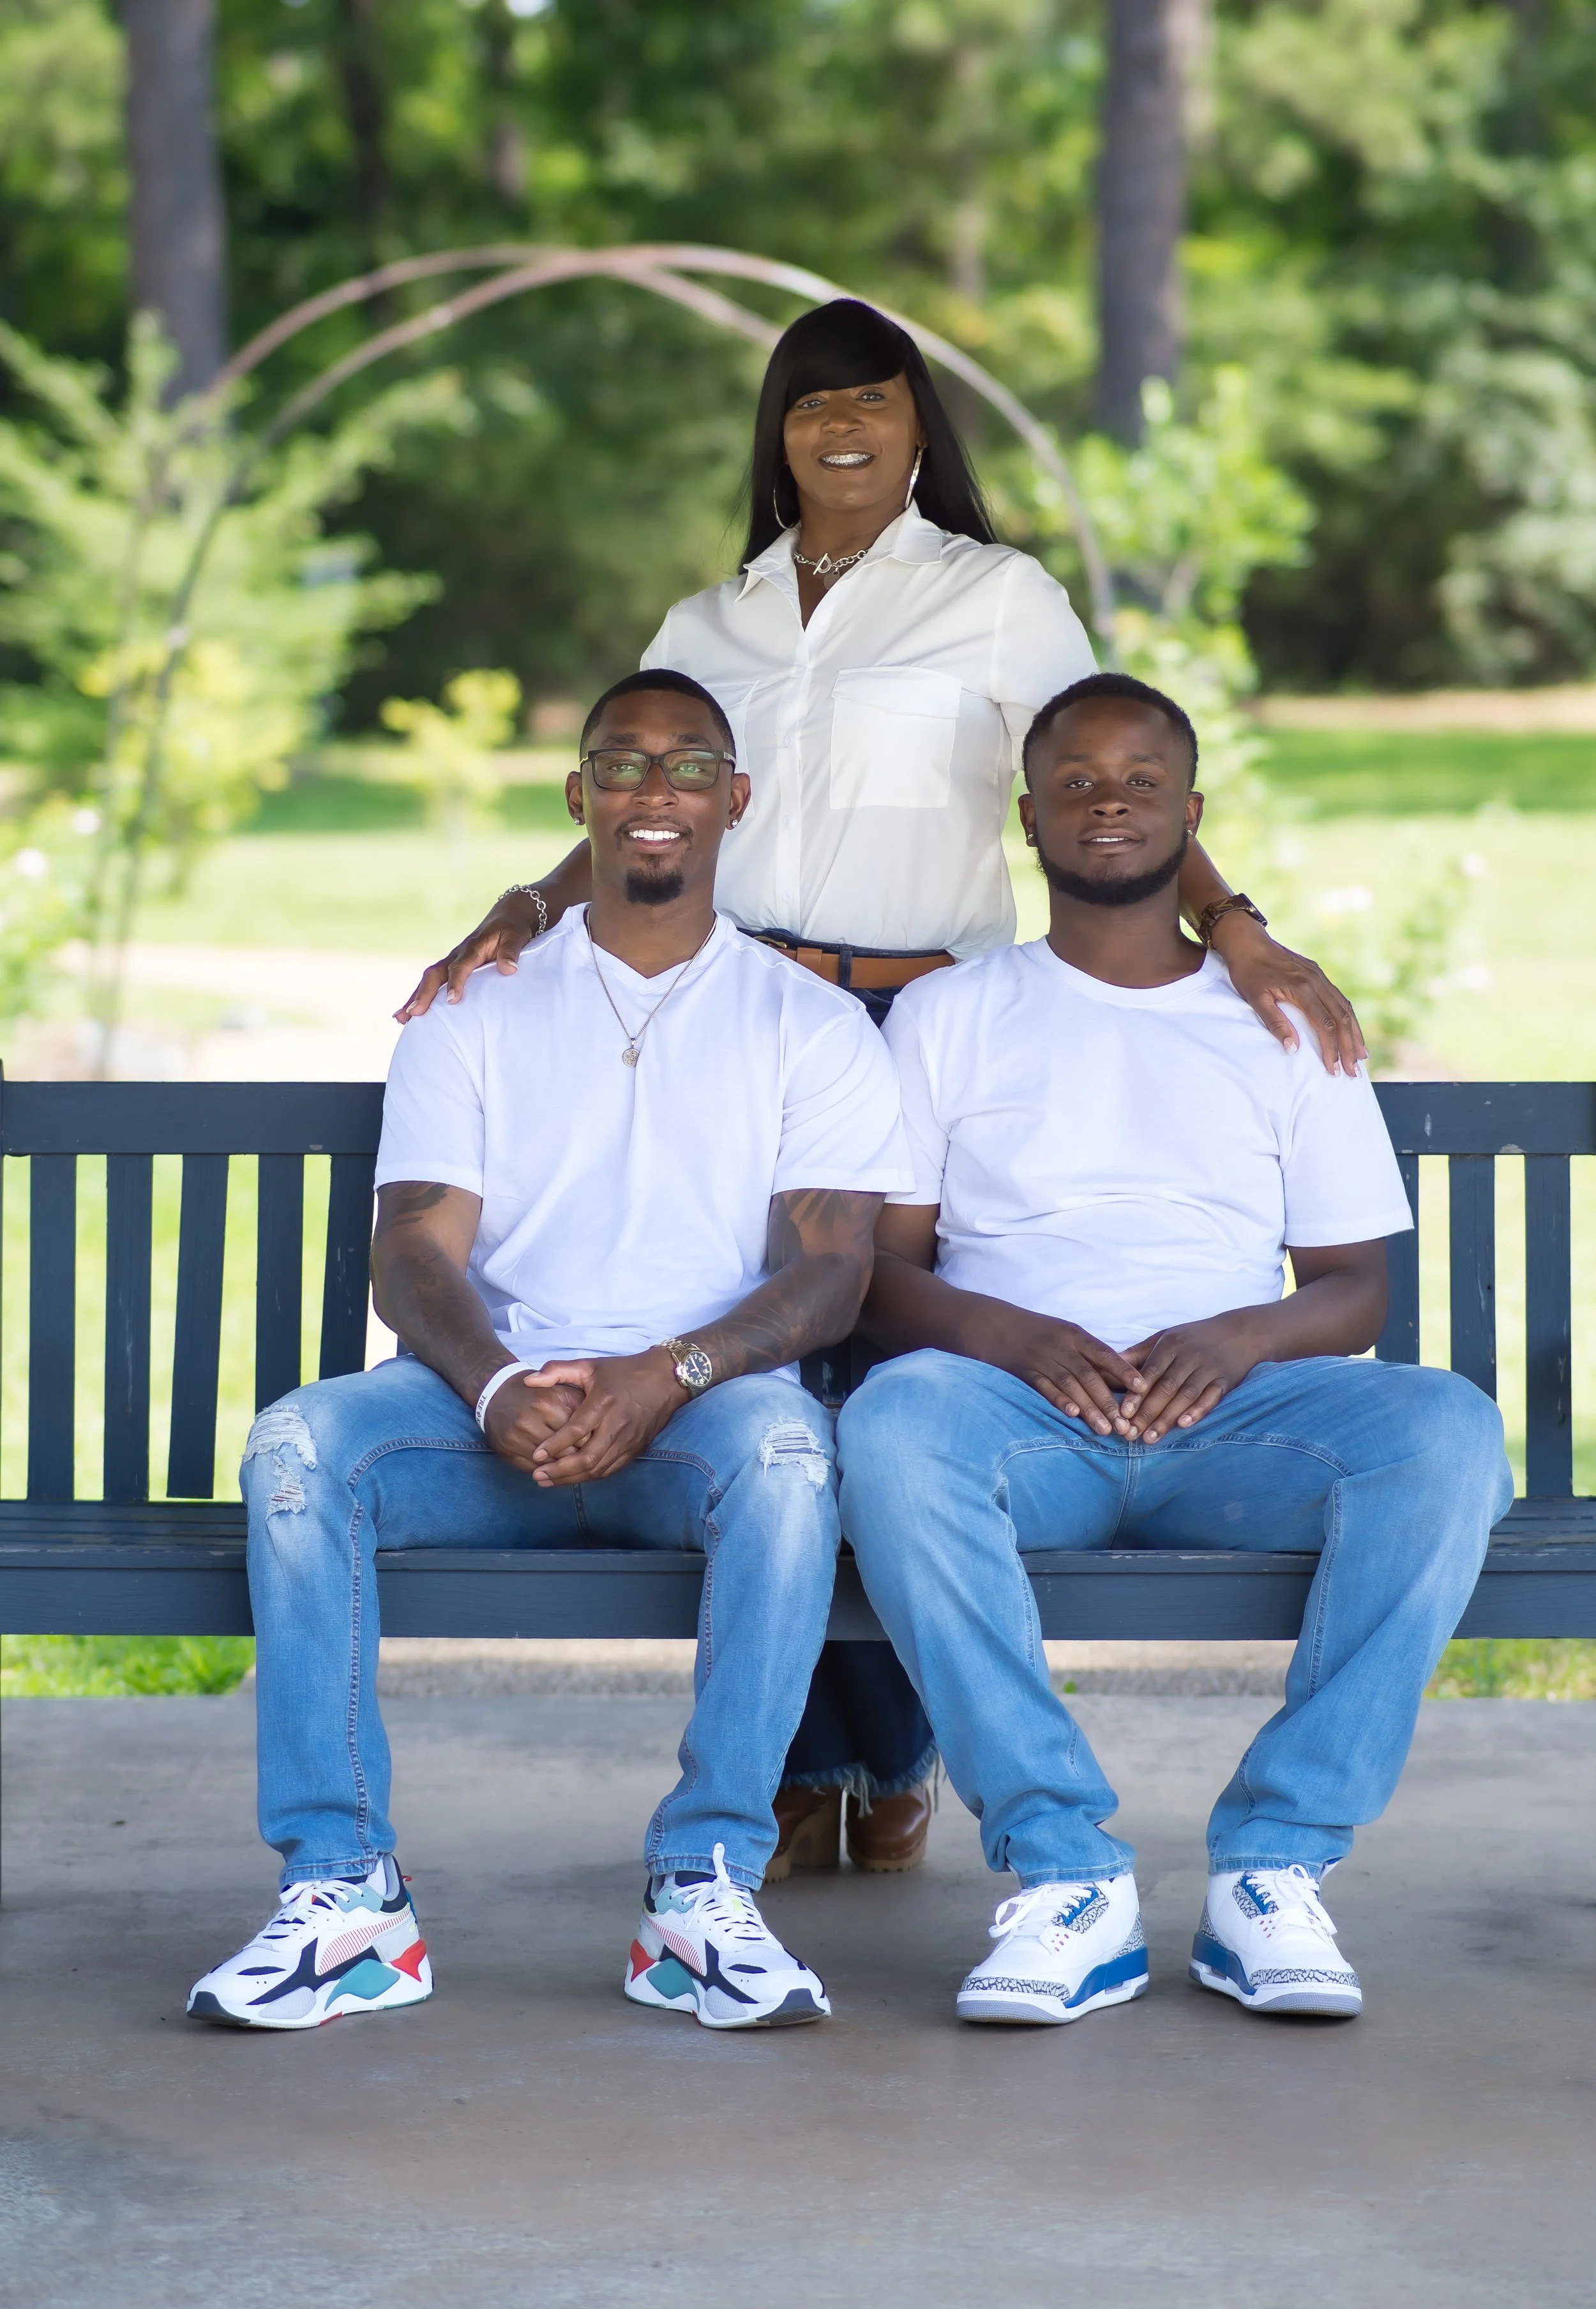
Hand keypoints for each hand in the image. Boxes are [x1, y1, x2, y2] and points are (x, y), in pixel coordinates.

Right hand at [395, 891, 542, 1022]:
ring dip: (415, 997)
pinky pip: (432, 983)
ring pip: (429, 980)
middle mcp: (457, 954)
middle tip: (414, 1013)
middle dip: (424, 994)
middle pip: (435, 974)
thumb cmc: (512, 930)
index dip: (455, 982)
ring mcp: (451, 961)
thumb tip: (509, 969)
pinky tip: (408, 1014)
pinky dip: (419, 996)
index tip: (452, 1000)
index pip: (460, 966)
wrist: (505, 918)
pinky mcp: (450, 968)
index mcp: (472, 947)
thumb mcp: (516, 937)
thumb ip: (511, 952)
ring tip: (401, 1018)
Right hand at [482, 1367, 587, 1471]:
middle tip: (586, 1456)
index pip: (579, 1431)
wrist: (495, 1393)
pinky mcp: (506, 1449)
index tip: (596, 1440)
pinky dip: (545, 1470)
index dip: (591, 1438)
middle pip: (565, 1450)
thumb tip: (599, 1426)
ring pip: (549, 1463)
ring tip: (570, 1463)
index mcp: (548, 1401)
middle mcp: (531, 1419)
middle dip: (579, 1455)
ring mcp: (516, 1436)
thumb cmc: (535, 1392)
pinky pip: (532, 1468)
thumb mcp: (559, 1388)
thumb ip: (580, 1403)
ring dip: (562, 1466)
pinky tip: (552, 1466)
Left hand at [527, 1351, 687, 1486]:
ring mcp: (629, 1440)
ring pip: (598, 1468)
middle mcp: (617, 1424)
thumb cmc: (623, 1371)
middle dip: (560, 1471)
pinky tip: (574, 1478)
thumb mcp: (590, 1365)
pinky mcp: (636, 1449)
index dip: (554, 1445)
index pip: (576, 1430)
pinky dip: (590, 1477)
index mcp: (604, 1402)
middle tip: (537, 1475)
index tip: (535, 1455)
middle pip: (587, 1458)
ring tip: (549, 1481)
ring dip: (572, 1478)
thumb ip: (557, 1370)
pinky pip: (611, 1470)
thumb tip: (529, 1380)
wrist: (665, 1379)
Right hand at [985, 1310, 1145, 1435]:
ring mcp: (1042, 1359)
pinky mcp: (1026, 1372)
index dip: (1124, 1371)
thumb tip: (1121, 1379)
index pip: (1105, 1354)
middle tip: (1125, 1425)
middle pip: (1089, 1375)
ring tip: (1105, 1429)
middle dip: (1108, 1402)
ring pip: (1070, 1385)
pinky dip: (1059, 1400)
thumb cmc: (1040, 1332)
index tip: (1142, 1388)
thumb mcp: (1066, 1334)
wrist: (998, 1325)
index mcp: (1075, 1335)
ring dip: (1089, 1408)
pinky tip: (1072, 1414)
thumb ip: (1090, 1355)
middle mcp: (1061, 1346)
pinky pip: (1044, 1388)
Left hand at [1119, 1312, 1264, 1441]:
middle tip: (1131, 1434)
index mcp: (1170, 1345)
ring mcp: (1209, 1368)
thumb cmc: (1195, 1337)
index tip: (1123, 1414)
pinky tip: (1184, 1424)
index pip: (1150, 1373)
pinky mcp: (1226, 1380)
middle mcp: (1189, 1356)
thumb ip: (1139, 1353)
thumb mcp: (1166, 1337)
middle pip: (1166, 1387)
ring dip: (1167, 1418)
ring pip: (1186, 1395)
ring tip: (1151, 1438)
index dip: (1136, 1394)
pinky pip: (1212, 1397)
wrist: (1241, 1331)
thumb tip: (1109, 1364)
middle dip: (1147, 1412)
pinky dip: (1198, 1410)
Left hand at [1209, 913, 1365, 1076]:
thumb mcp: (1255, 999)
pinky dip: (1348, 1017)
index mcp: (1303, 989)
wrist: (1247, 942)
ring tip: (1362, 1056)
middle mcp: (1317, 982)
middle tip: (1354, 1071)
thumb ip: (1275, 1022)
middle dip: (1350, 1046)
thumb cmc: (1247, 972)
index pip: (1325, 1025)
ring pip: (1345, 1008)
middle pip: (1342, 1018)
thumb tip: (1293, 1049)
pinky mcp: (1318, 974)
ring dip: (1355, 1033)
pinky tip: (1351, 1030)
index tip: (1334, 1070)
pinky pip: (1339, 998)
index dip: (1332, 1049)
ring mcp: (1320, 976)